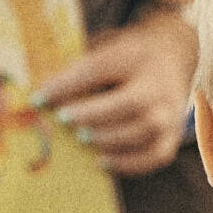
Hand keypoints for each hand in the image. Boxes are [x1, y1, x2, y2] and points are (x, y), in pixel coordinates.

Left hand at [35, 11, 198, 176]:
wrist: (173, 56)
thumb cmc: (128, 56)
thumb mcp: (108, 48)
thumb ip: (80, 68)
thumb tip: (44, 92)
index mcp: (136, 57)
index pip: (99, 69)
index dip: (67, 85)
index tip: (39, 97)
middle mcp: (158, 85)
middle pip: (128, 103)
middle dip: (92, 114)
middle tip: (64, 120)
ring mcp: (169, 113)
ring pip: (142, 131)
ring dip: (107, 139)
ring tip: (82, 139)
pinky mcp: (173, 136)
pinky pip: (154, 156)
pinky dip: (128, 164)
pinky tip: (102, 161)